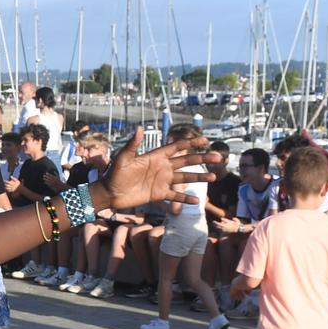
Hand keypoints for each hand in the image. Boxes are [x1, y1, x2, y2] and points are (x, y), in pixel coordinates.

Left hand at [92, 126, 214, 212]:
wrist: (109, 193)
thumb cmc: (114, 173)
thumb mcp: (123, 158)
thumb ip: (133, 144)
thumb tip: (138, 128)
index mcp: (156, 156)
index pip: (177, 147)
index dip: (191, 143)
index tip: (205, 140)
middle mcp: (162, 167)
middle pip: (186, 161)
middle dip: (202, 159)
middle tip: (218, 157)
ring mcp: (162, 181)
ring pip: (185, 178)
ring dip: (199, 177)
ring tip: (214, 176)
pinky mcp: (159, 194)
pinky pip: (175, 196)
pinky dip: (185, 198)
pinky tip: (197, 200)